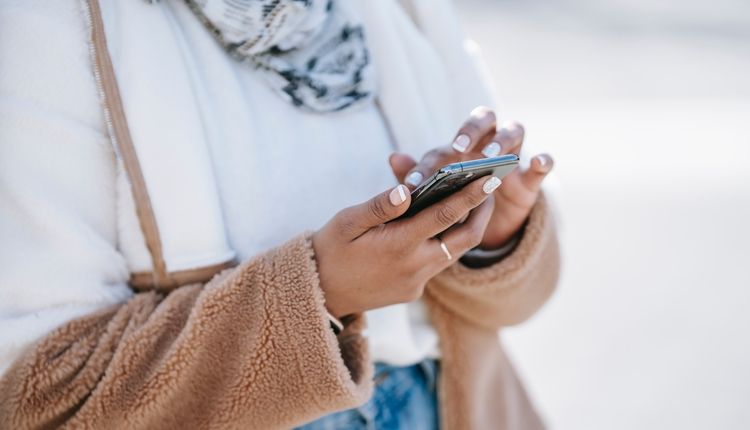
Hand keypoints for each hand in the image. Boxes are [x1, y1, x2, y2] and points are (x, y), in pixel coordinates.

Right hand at [313, 177, 498, 317]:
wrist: (318, 294)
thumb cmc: (330, 249)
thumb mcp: (347, 222)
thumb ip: (379, 206)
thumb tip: (407, 190)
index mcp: (399, 245)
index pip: (446, 215)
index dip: (472, 195)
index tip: (492, 177)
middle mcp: (415, 267)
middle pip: (466, 238)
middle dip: (482, 212)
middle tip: (489, 187)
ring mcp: (416, 282)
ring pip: (455, 252)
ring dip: (467, 228)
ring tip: (472, 202)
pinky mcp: (413, 292)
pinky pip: (438, 264)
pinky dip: (446, 243)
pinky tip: (441, 227)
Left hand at [389, 106, 553, 248]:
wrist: (485, 228)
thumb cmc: (456, 201)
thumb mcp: (436, 193)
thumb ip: (418, 175)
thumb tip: (393, 158)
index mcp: (461, 146)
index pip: (448, 140)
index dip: (434, 157)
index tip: (418, 179)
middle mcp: (487, 142)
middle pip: (484, 119)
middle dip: (471, 130)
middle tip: (457, 149)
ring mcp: (512, 156)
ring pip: (514, 132)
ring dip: (502, 142)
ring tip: (490, 159)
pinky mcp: (531, 179)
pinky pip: (542, 164)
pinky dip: (542, 161)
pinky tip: (537, 163)